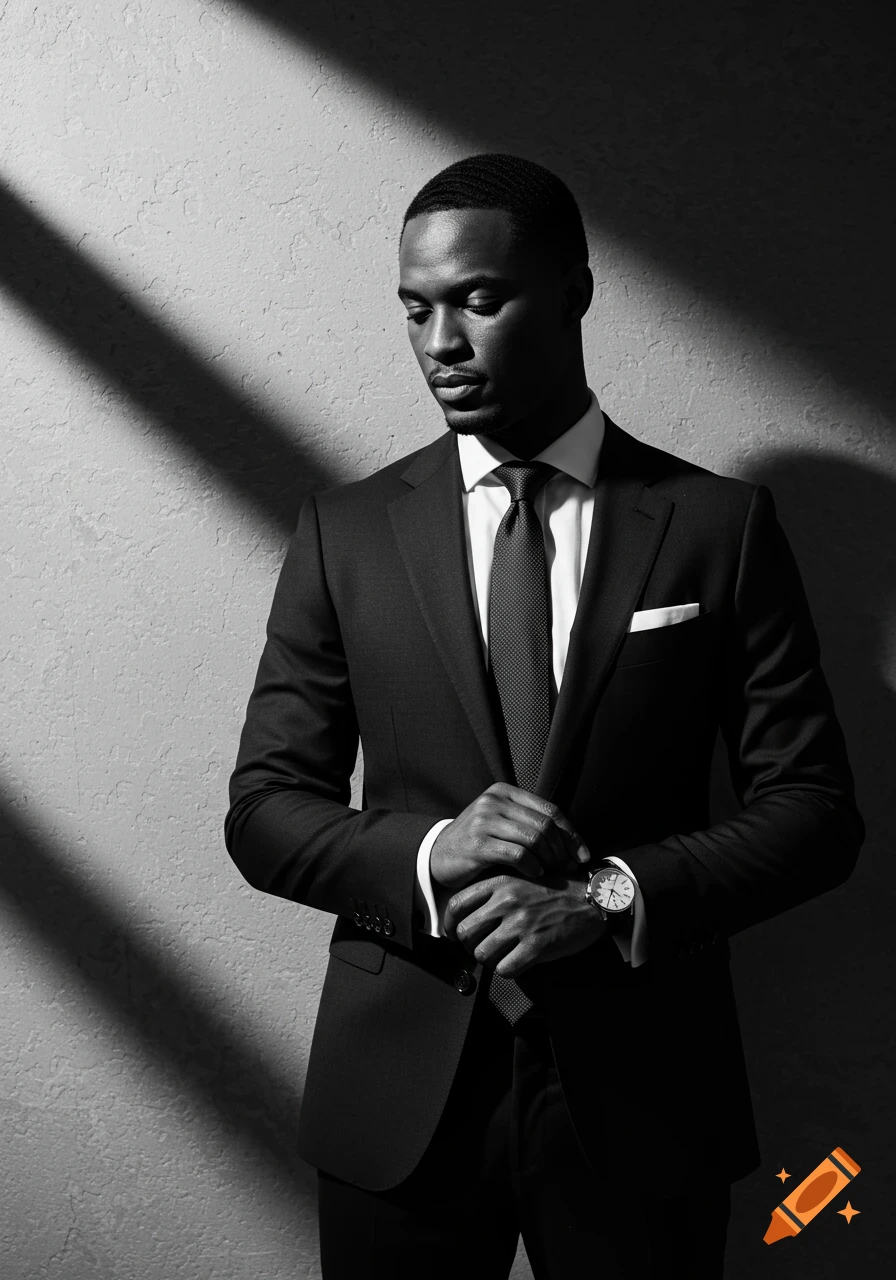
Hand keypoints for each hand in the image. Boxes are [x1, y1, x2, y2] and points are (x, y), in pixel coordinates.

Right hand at [430, 782, 589, 891]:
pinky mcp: (477, 843)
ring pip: (534, 838)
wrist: (437, 855)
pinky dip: (533, 867)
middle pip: (544, 824)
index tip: (582, 854)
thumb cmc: (478, 842)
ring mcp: (484, 820)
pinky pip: (518, 854)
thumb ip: (529, 825)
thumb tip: (572, 843)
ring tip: (553, 872)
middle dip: (563, 849)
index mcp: (504, 792)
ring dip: (550, 859)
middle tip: (569, 867)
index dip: (571, 833)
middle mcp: (494, 801)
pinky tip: (536, 875)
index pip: (549, 809)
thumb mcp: (502, 824)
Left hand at [443, 873, 605, 977]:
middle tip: (482, 948)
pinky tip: (518, 962)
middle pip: (464, 932)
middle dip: (470, 945)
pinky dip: (508, 970)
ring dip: (489, 960)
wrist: (594, 899)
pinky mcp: (537, 946)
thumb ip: (495, 893)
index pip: (456, 904)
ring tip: (501, 956)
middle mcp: (507, 902)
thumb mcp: (522, 879)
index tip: (453, 933)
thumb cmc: (557, 890)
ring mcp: (521, 924)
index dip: (449, 923)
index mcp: (500, 883)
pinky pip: (505, 969)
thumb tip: (468, 916)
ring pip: (482, 954)